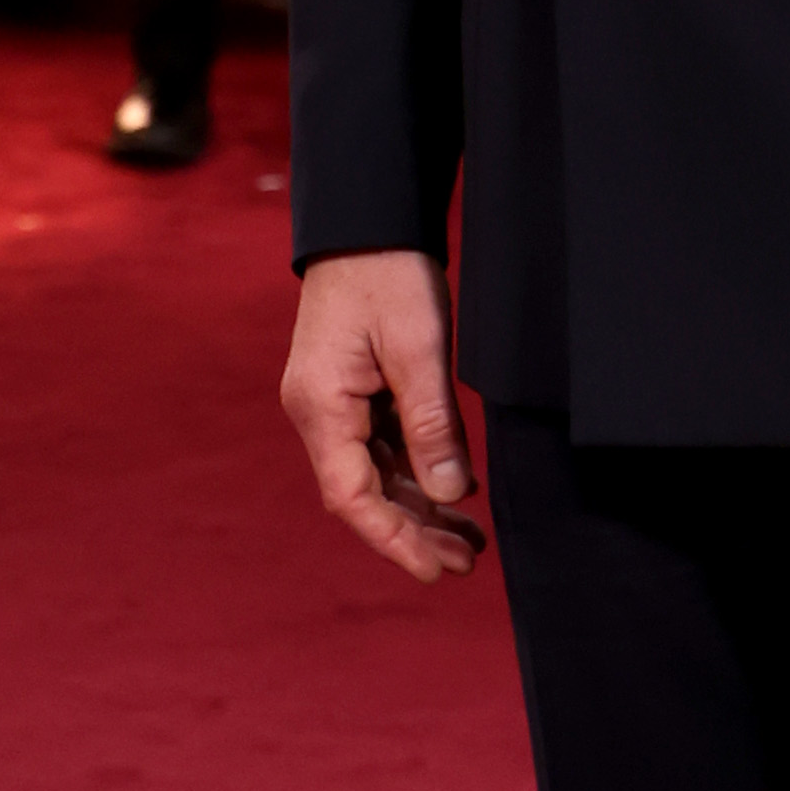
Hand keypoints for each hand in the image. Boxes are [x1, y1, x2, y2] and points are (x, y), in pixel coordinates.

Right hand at [280, 247, 486, 582]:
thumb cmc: (388, 274)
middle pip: (364, 493)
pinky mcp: (351, 390)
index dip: (395, 540)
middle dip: (414, 531)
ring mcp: (333, 402)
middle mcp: (318, 412)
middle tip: (468, 560)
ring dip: (420, 505)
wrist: (367, 220)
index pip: (352, 497)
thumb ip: (433, 424)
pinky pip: (382, 445)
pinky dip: (417, 470)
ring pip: (376, 473)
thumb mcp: (419, 348)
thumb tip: (450, 493)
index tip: (436, 570)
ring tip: (471, 537)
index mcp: (321, 407)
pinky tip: (456, 487)